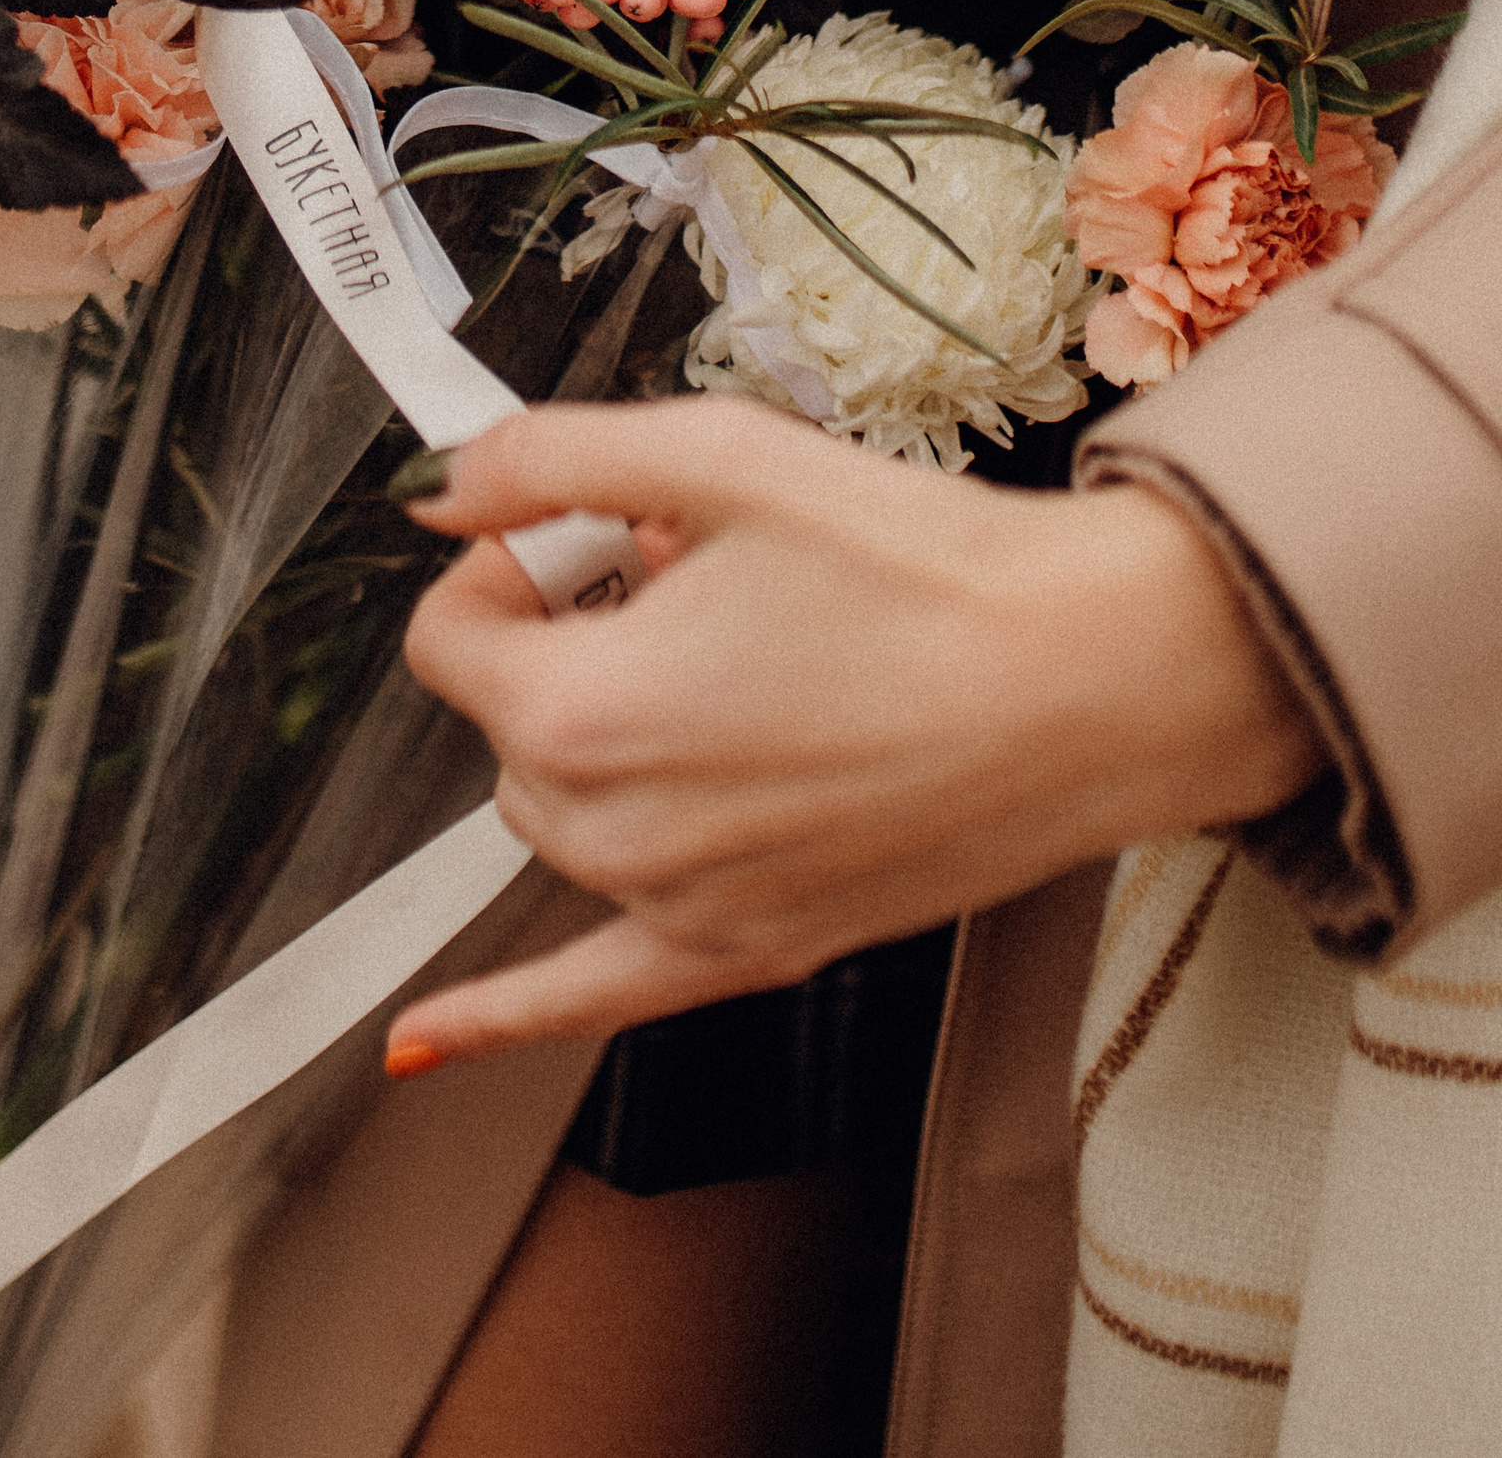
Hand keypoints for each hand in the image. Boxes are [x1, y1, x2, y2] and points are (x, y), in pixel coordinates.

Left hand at [388, 402, 1320, 1068]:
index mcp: (584, 712)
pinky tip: (413, 1048)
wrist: (1092, 681)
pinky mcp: (753, 950)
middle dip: (568, 638)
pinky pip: (589, 995)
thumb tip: (442, 490)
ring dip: (598, 740)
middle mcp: (614, 832)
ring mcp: (680, 908)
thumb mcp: (719, 457)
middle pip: (507, 723)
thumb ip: (547, 461)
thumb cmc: (926, 570)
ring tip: (728, 664)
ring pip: (559, 815)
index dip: (513, 561)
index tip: (596, 534)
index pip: (449, 635)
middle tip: (690, 577)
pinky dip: (497, 1018)